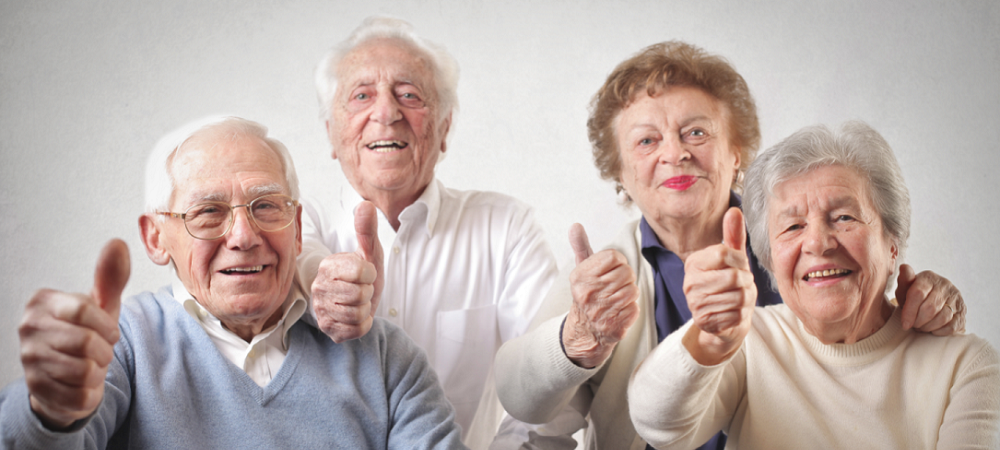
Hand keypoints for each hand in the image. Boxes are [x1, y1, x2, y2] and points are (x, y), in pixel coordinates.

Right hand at [19, 239, 129, 428]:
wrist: (68, 373)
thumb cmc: (86, 332)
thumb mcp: (101, 304)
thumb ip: (110, 277)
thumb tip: (118, 243)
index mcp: (42, 302)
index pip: (83, 309)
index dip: (106, 325)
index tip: (110, 331)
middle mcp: (28, 328)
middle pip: (86, 342)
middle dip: (104, 351)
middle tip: (98, 351)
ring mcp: (28, 359)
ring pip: (84, 370)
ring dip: (97, 371)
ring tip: (89, 365)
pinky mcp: (35, 388)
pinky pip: (80, 394)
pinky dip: (89, 391)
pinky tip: (80, 382)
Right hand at [312, 201, 384, 342]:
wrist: (361, 302)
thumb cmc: (365, 276)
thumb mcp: (369, 252)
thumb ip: (367, 230)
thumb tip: (365, 204)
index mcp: (328, 265)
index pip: (363, 272)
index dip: (371, 274)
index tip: (365, 274)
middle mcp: (319, 286)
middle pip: (360, 294)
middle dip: (368, 293)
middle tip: (362, 290)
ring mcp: (320, 309)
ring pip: (358, 313)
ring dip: (366, 309)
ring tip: (359, 303)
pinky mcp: (327, 328)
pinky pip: (356, 329)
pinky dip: (363, 324)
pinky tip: (355, 316)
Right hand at [561, 223, 638, 368]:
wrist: (585, 330)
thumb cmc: (588, 294)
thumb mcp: (581, 270)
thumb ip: (581, 247)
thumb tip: (575, 226)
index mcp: (581, 277)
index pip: (613, 257)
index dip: (618, 261)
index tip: (612, 269)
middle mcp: (589, 294)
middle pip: (626, 273)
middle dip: (625, 278)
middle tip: (616, 285)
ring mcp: (601, 312)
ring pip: (633, 290)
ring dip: (629, 293)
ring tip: (617, 297)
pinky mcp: (614, 327)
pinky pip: (635, 308)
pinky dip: (631, 309)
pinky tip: (619, 311)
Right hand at [682, 208, 755, 364]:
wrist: (722, 320)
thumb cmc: (728, 285)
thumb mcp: (732, 259)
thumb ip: (733, 235)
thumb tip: (734, 210)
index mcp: (694, 263)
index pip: (723, 253)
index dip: (740, 260)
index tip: (739, 266)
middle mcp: (690, 283)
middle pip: (733, 277)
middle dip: (746, 282)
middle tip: (741, 285)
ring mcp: (695, 304)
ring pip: (738, 297)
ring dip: (746, 299)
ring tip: (738, 299)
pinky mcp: (704, 322)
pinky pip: (736, 315)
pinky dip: (742, 314)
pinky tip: (734, 312)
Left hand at [895, 265, 964, 334]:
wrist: (932, 303)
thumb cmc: (914, 297)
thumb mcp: (905, 289)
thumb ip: (904, 280)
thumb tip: (904, 267)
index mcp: (928, 277)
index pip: (918, 294)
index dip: (909, 311)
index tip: (904, 324)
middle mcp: (945, 285)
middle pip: (930, 308)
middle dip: (919, 321)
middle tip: (913, 325)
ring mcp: (956, 297)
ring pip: (942, 318)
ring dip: (929, 327)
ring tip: (921, 327)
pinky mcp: (963, 311)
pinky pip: (952, 325)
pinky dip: (940, 331)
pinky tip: (932, 329)